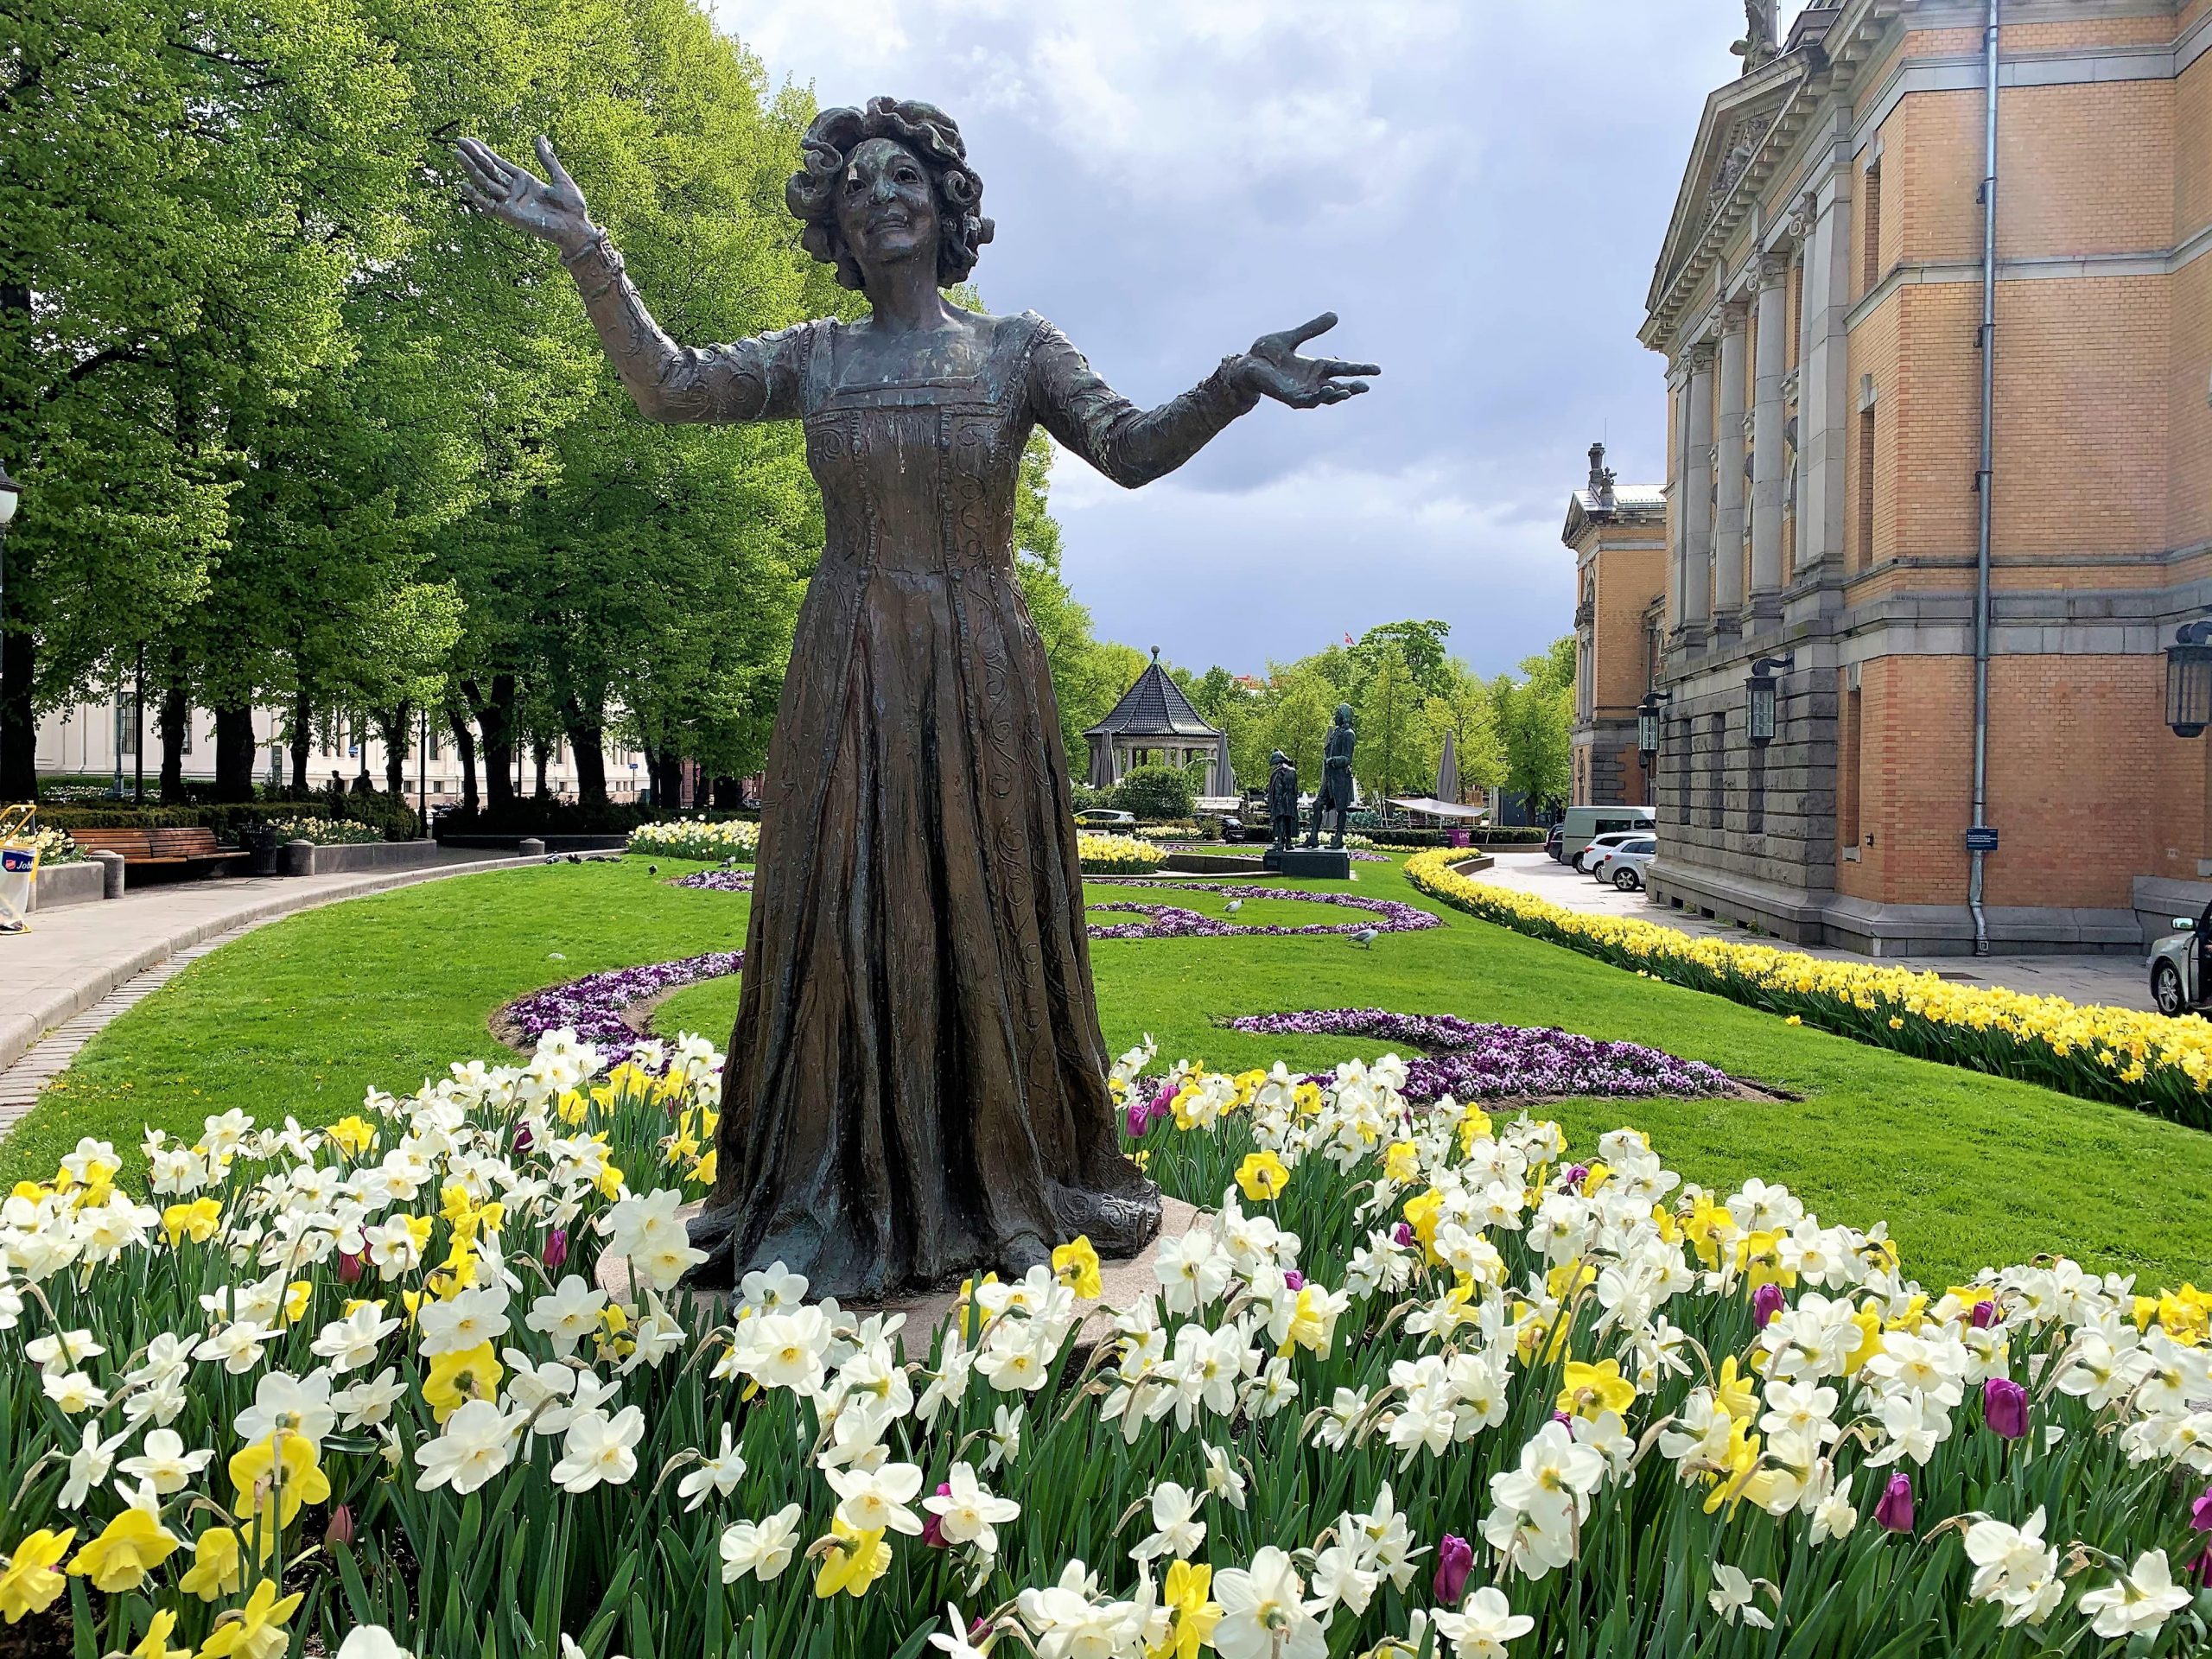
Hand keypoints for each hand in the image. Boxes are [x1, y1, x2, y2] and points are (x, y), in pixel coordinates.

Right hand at [454, 136, 596, 254]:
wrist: (577, 228)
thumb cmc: (573, 207)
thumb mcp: (560, 177)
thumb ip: (547, 159)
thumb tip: (539, 137)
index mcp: (525, 181)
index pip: (499, 163)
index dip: (485, 151)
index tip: (470, 140)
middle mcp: (515, 190)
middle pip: (489, 170)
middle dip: (473, 156)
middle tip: (458, 142)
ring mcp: (511, 202)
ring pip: (486, 182)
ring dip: (470, 169)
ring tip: (457, 154)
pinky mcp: (510, 215)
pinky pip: (488, 204)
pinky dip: (476, 195)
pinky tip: (463, 184)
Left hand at [1231, 313, 1377, 408]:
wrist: (1245, 363)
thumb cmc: (1267, 352)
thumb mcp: (1293, 337)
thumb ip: (1312, 329)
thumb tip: (1335, 316)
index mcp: (1316, 366)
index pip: (1343, 369)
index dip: (1360, 369)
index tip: (1378, 370)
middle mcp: (1313, 381)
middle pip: (1339, 386)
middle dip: (1353, 387)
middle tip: (1367, 386)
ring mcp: (1303, 391)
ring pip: (1326, 397)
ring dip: (1337, 395)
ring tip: (1348, 391)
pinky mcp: (1291, 398)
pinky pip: (1309, 401)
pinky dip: (1319, 397)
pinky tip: (1329, 390)